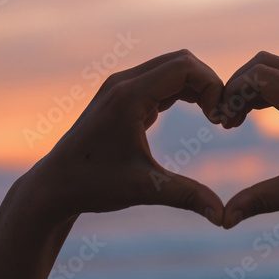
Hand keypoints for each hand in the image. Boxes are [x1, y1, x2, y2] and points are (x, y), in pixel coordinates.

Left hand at [33, 49, 224, 224]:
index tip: (218, 119)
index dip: (211, 86)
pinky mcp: (123, 96)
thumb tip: (222, 217)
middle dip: (208, 84)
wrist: (56, 184)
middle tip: (220, 117)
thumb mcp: (144, 190)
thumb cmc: (94, 185)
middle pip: (182, 61)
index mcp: (129, 96)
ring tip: (213, 116)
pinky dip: (184, 91)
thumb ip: (186, 197)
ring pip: (172, 68)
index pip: (184, 67)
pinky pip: (162, 81)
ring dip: (197, 86)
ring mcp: (122, 86)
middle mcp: (124, 82)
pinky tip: (196, 112)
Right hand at [221, 51, 278, 228]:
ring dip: (249, 89)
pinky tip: (251, 117)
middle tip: (223, 121)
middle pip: (264, 64)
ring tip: (232, 122)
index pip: (260, 76)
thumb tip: (222, 220)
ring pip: (274, 69)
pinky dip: (263, 93)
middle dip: (236, 87)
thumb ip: (259, 200)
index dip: (232, 94)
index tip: (219, 123)